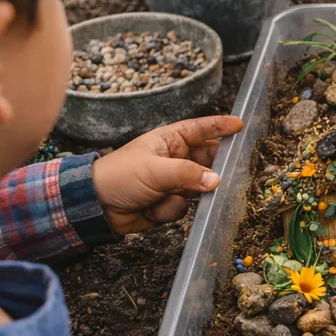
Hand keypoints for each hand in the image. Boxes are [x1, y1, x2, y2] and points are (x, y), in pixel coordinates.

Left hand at [91, 115, 242, 234]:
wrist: (95, 207)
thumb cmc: (120, 176)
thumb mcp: (155, 170)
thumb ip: (188, 174)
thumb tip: (216, 180)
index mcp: (169, 141)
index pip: (200, 130)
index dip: (220, 126)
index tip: (240, 125)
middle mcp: (175, 159)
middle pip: (207, 161)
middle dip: (214, 170)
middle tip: (229, 174)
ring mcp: (173, 182)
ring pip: (199, 188)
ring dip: (186, 195)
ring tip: (168, 196)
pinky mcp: (169, 202)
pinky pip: (185, 207)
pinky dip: (170, 210)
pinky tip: (152, 209)